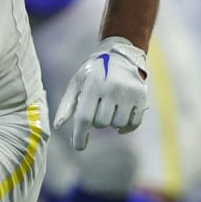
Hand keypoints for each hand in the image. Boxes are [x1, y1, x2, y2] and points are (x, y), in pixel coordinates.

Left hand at [54, 36, 149, 150]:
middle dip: (97, 121)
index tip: (78, 146)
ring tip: (110, 108)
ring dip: (111, 122)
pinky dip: (126, 126)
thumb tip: (58, 125)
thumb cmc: (94, 72)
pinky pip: (133, 123)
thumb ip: (67, 104)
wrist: (121, 55)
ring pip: (117, 124)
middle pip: (101, 123)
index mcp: (93, 84)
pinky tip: (121, 117)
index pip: (85, 117)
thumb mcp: (77, 82)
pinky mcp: (142, 97)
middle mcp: (112, 88)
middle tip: (98, 107)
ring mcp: (129, 93)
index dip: (80, 135)